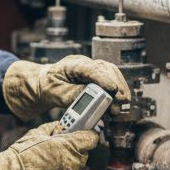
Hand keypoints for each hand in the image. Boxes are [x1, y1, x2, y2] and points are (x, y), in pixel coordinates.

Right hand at [0, 121, 101, 169]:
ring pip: (75, 169)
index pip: (91, 138)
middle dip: (74, 151)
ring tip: (48, 164)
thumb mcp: (37, 133)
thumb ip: (53, 128)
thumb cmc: (22, 154)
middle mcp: (73, 163)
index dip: (88, 135)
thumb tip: (61, 124)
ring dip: (67, 166)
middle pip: (83, 154)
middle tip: (58, 150)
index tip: (84, 135)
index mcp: (68, 146)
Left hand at [2, 55, 130, 119]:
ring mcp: (93, 69)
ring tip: (122, 105)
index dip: (103, 78)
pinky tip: (119, 103)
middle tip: (121, 102)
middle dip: (116, 86)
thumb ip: (72, 94)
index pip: (90, 68)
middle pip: (106, 70)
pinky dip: (117, 92)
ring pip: (112, 74)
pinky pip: (111, 81)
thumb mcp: (55, 93)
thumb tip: (91, 97)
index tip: (112, 89)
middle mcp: (85, 64)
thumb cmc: (49, 86)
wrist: (46, 84)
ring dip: (120, 89)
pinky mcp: (97, 77)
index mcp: (72, 64)